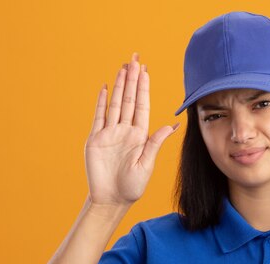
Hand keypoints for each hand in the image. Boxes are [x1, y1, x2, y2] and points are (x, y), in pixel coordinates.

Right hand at [84, 52, 179, 206]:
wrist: (112, 199)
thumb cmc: (132, 186)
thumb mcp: (147, 164)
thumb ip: (156, 143)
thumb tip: (173, 125)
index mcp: (140, 135)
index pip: (142, 106)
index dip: (143, 88)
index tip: (146, 72)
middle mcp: (125, 131)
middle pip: (128, 99)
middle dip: (132, 80)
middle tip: (135, 59)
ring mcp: (110, 133)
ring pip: (115, 104)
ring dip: (118, 86)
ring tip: (122, 68)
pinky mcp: (95, 139)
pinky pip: (98, 116)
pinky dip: (101, 102)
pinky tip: (104, 88)